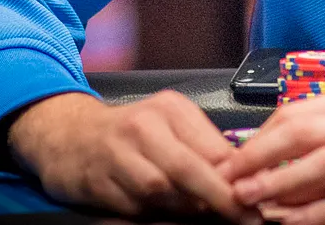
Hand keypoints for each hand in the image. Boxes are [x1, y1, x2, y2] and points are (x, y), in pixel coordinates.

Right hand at [7, 90, 255, 220]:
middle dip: (219, 199)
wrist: (68, 135)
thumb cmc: (129, 132)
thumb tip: (241, 176)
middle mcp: (143, 127)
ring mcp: (117, 154)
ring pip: (161, 192)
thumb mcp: (170, 125)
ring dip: (184, 209)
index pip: (214, 147)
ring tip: (200, 214)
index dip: (237, 179)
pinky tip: (163, 214)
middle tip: (243, 218)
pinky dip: (152, 215)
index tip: (257, 199)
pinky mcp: (96, 181)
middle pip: (189, 169)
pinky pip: (134, 207)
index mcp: (170, 109)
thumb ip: (203, 146)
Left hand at [229, 83, 324, 224]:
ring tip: (249, 204)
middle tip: (228, 182)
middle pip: (302, 133)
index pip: (301, 110)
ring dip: (278, 187)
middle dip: (257, 158)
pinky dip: (316, 217)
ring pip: (320, 167)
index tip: (236, 158)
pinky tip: (293, 224)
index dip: (261, 136)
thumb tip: (294, 142)